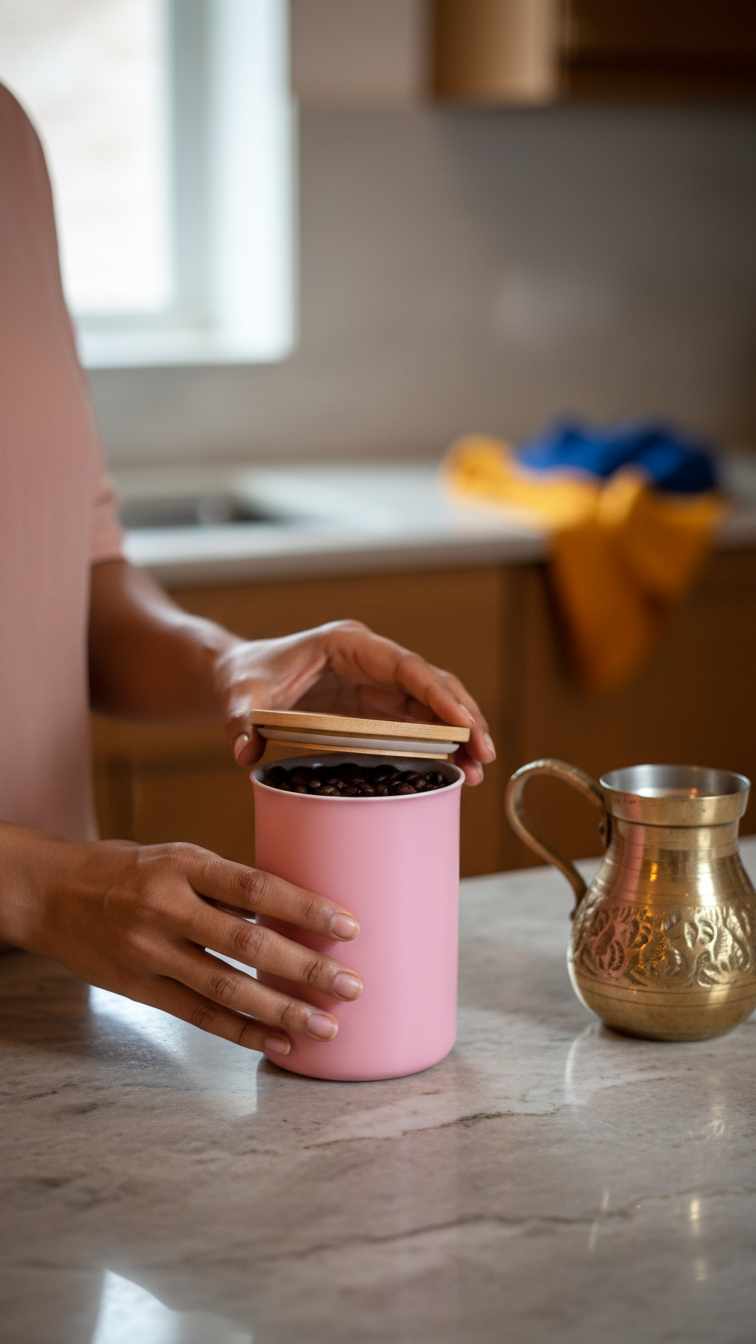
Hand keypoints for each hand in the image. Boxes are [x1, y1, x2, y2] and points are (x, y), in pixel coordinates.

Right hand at [2, 826, 363, 1055]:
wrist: (53, 894)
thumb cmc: (129, 871)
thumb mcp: (178, 857)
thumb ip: (228, 884)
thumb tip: (296, 910)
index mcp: (184, 865)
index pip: (256, 886)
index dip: (305, 908)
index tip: (349, 925)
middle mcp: (167, 909)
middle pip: (248, 943)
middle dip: (306, 968)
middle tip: (351, 985)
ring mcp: (151, 953)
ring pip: (227, 990)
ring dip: (283, 1011)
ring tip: (327, 1025)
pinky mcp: (140, 990)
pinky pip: (200, 1017)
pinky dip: (244, 1033)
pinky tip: (281, 1042)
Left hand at [213, 620, 495, 783]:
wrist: (241, 675)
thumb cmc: (245, 675)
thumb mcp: (240, 695)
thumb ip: (243, 719)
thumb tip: (245, 750)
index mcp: (347, 645)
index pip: (404, 666)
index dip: (437, 693)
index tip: (463, 722)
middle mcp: (371, 659)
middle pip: (430, 683)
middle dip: (462, 716)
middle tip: (485, 754)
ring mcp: (377, 681)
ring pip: (432, 702)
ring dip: (459, 733)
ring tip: (477, 770)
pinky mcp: (376, 704)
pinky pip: (417, 720)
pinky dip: (439, 742)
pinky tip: (456, 768)